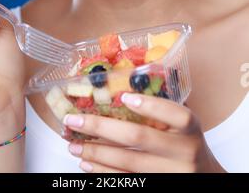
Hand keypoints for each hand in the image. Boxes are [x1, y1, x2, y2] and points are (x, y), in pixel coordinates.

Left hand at [64, 93, 225, 172]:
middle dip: (101, 127)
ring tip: (74, 144)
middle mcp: (183, 152)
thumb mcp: (181, 124)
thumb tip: (116, 93)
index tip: (125, 98)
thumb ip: (160, 111)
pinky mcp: (157, 187)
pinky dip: (103, 173)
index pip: (176, 114)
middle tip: (74, 120)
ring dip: (95, 152)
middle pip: (139, 138)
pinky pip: (126, 181)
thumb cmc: (185, 142)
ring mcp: (170, 174)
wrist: (204, 175)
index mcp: (190, 128)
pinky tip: (87, 163)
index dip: (150, 106)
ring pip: (127, 163)